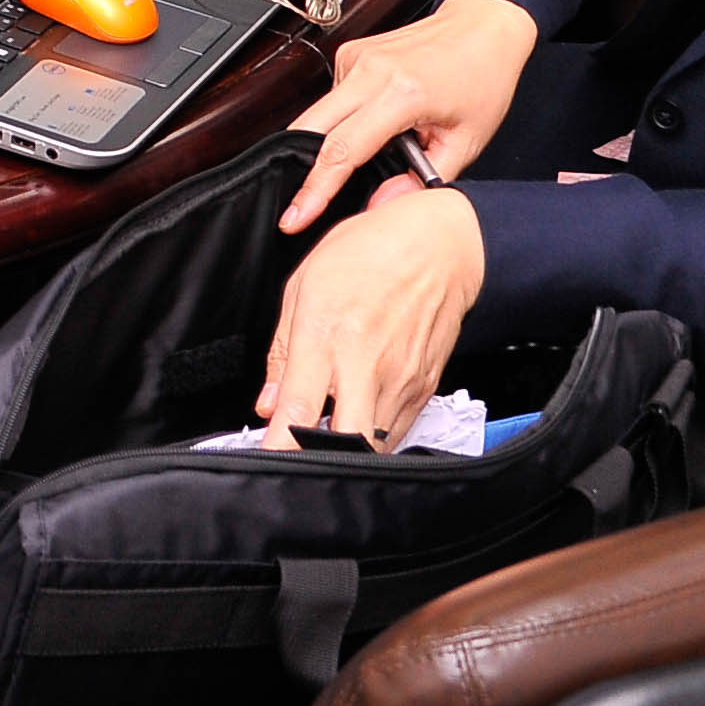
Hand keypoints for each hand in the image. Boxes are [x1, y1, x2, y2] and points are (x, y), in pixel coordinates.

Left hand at [261, 182, 484, 446]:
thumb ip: (282, 349)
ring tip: (325, 440)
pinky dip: (373, 438)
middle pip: (345, 439)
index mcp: (326, 332)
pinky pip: (396, 433)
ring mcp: (399, 378)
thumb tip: (268, 402)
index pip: (297, 406)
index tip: (265, 458)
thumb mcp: (304, 284)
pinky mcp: (424, 387)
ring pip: (372, 445)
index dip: (278, 443)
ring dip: (346, 450)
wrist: (438, 245)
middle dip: (318, 459)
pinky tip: (356, 423)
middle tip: (296, 459)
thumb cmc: (368, 253)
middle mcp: (365, 361)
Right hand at [281, 0, 539, 229]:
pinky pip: (332, 97)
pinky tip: (373, 120)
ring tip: (372, 151)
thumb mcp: (466, 141)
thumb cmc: (482, 79)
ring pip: (318, 112)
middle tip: (296, 208)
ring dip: (326, 143)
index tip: (296, 215)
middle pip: (310, 127)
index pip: (344, 149)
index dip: (316, 189)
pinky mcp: (351, 52)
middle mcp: (372, 70)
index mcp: (403, 92)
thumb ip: (422, 179)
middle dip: (300, 171)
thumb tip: (382, 206)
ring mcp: (357, 57)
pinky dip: (342, 119)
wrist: (484, 29)